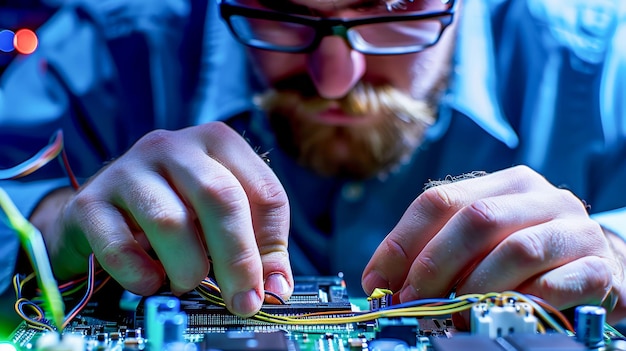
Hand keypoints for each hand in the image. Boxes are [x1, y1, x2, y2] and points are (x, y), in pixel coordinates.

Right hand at [33, 123, 292, 316]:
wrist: (102, 210)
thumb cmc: (175, 209)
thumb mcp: (220, 218)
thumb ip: (255, 246)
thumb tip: (277, 288)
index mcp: (218, 142)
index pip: (264, 191)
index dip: (272, 246)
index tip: (270, 288)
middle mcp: (174, 146)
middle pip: (220, 197)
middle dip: (237, 259)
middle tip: (242, 302)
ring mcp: (128, 169)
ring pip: (170, 220)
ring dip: (188, 267)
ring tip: (188, 282)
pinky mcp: (91, 202)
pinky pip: (119, 245)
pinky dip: (140, 274)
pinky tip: (150, 281)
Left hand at [362, 165, 623, 319]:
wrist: (602, 268)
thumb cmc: (528, 258)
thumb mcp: (480, 245)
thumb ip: (435, 252)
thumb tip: (379, 282)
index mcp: (505, 184)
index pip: (440, 200)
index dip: (402, 242)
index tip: (379, 281)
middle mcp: (543, 198)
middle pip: (477, 218)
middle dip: (435, 265)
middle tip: (414, 301)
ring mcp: (575, 230)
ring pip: (516, 250)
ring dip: (474, 287)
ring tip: (453, 313)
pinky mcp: (599, 268)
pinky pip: (554, 285)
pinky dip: (519, 303)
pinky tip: (500, 313)